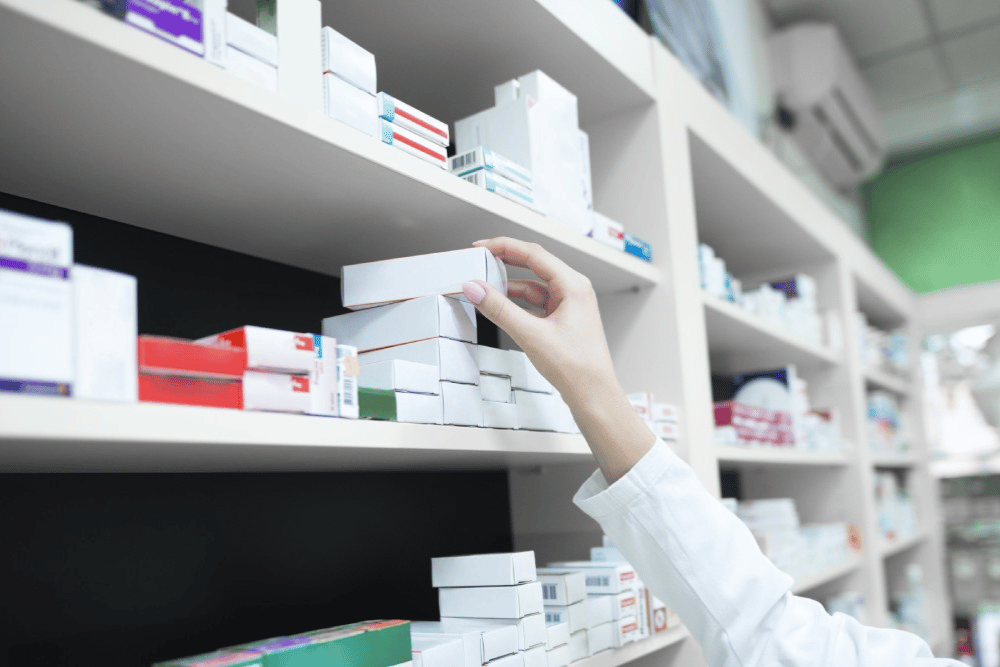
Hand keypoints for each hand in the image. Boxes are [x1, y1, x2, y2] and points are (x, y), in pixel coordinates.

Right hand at [462, 237, 654, 482]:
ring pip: (534, 285)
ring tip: (485, 285)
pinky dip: (517, 301)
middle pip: (534, 264)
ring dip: (509, 284)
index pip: (534, 254)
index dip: (504, 246)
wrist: (593, 395)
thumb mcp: (531, 335)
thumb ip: (499, 309)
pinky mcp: (563, 319)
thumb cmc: (576, 367)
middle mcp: (574, 290)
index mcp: (573, 285)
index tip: (481, 247)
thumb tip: (476, 288)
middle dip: (505, 261)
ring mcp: (569, 304)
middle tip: (480, 259)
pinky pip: (536, 302)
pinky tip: (501, 304)